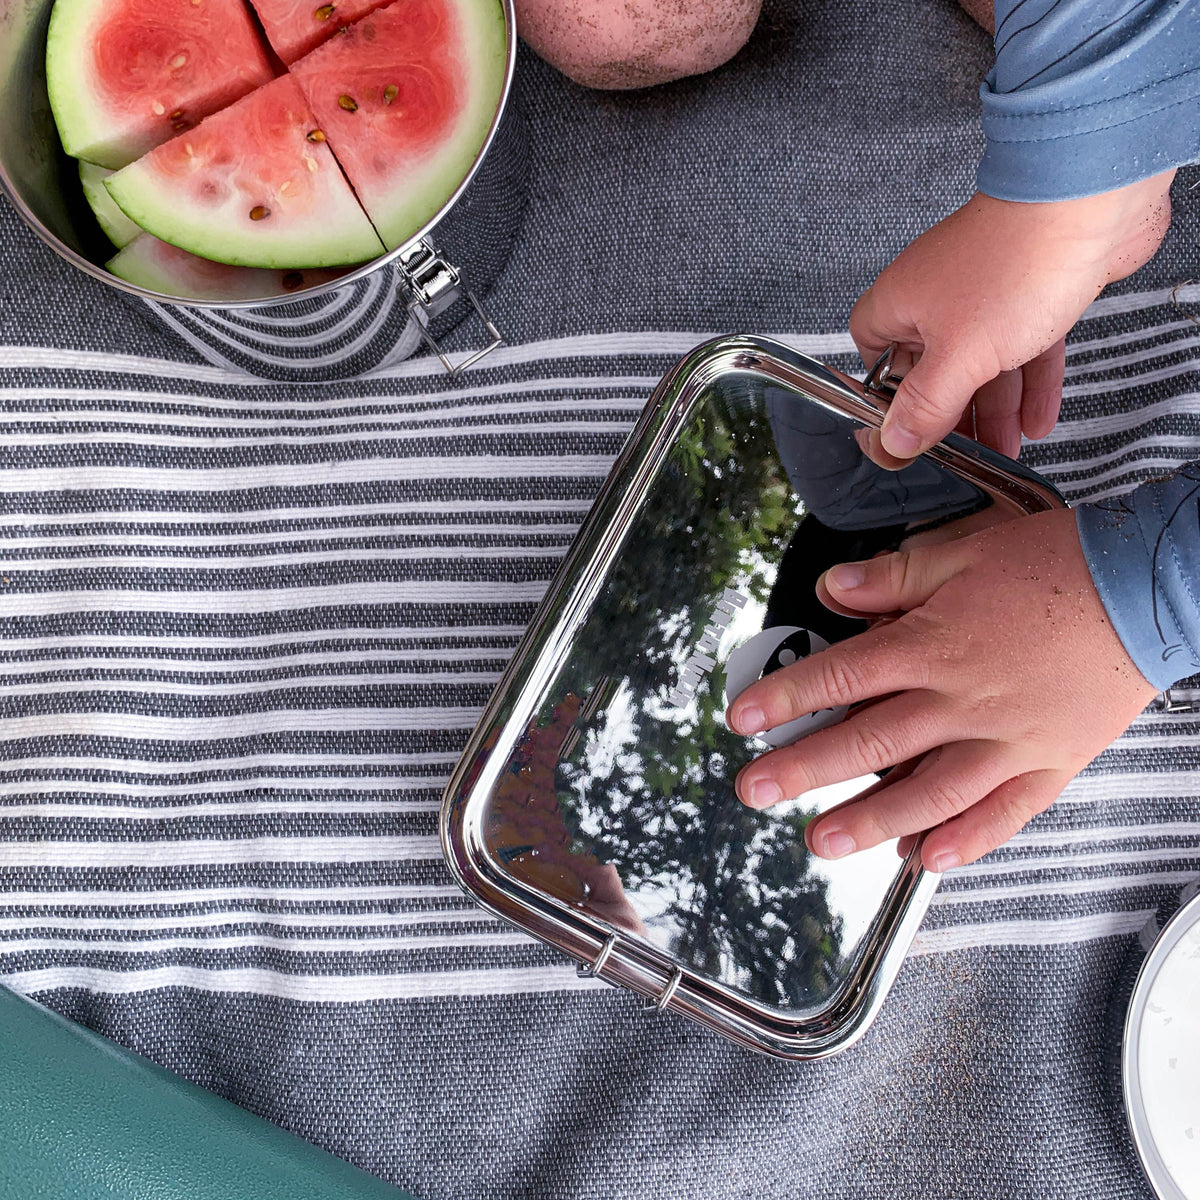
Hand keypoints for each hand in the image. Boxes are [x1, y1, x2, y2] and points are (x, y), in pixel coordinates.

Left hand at [725, 509, 1158, 870]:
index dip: (785, 699)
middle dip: (804, 768)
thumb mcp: (961, 552)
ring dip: (870, 820)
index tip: (742, 720)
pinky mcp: (1049, 763)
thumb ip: (889, 577)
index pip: (841, 677)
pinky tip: (927, 859)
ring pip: (927, 790)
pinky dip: (966, 839)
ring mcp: (1006, 739)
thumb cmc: (1054, 566)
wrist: (1147, 589)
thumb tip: (831, 590)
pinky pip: (1004, 812)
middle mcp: (962, 698)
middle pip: (869, 741)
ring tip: (820, 841)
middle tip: (754, 790)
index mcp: (932, 643)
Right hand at [851, 173, 1174, 464]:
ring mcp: (988, 291)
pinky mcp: (1033, 289)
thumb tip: (894, 439)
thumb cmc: (1018, 259)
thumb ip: (925, 404)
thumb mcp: (960, 356)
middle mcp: (940, 294)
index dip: (883, 389)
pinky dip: (1030, 382)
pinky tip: (1038, 416)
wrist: (1091, 200)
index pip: (872, 350)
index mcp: (903, 301)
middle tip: (961, 451)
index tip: (900, 422)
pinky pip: (1025, 346)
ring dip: (995, 408)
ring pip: (983, 362)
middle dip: (951, 413)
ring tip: (1004, 448)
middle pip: (933, 367)